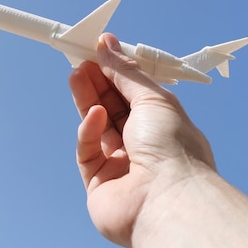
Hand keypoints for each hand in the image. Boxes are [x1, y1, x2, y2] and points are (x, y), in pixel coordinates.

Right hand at [69, 33, 215, 247]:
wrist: (167, 203)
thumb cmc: (172, 148)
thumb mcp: (152, 98)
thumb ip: (125, 72)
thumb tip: (107, 44)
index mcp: (162, 124)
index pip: (133, 93)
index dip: (115, 71)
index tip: (98, 51)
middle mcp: (142, 144)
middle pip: (112, 107)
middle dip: (96, 82)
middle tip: (79, 60)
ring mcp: (119, 164)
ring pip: (96, 126)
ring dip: (87, 100)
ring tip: (75, 75)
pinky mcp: (98, 181)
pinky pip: (88, 150)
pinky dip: (89, 130)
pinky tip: (94, 114)